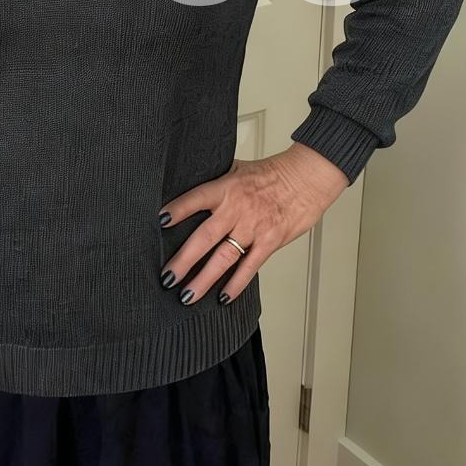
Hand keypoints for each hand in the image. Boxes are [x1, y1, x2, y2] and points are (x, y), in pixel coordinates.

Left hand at [157, 142, 350, 304]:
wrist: (306, 178)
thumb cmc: (273, 173)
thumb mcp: (238, 168)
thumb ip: (216, 180)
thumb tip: (190, 183)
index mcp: (226, 188)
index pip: (195, 199)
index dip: (177, 210)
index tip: (159, 222)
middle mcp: (237, 209)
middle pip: (204, 237)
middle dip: (183, 260)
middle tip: (166, 278)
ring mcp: (254, 227)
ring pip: (224, 258)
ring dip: (204, 279)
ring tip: (187, 296)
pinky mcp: (270, 241)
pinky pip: (249, 267)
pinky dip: (236, 284)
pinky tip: (223, 297)